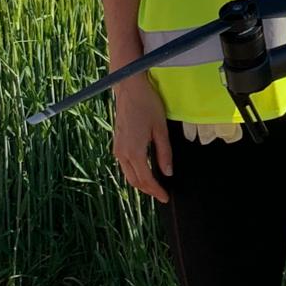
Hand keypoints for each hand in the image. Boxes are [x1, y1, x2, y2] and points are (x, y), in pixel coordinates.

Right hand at [111, 74, 171, 202]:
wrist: (129, 88)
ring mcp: (117, 148)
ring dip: (140, 182)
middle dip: (148, 190)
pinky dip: (135, 172)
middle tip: (161, 195)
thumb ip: (164, 152)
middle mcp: (122, 154)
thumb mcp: (160, 128)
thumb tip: (168, 172)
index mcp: (134, 152)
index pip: (146, 179)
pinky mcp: (117, 143)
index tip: (165, 197)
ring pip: (128, 174)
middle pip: (134, 180)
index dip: (156, 190)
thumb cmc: (147, 104)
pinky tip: (144, 171)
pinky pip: (125, 165)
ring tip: (154, 186)